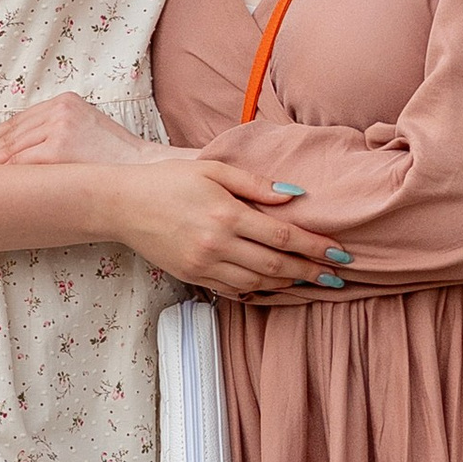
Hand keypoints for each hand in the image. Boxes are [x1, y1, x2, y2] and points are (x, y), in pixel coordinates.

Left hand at [0, 94, 163, 169]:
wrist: (143, 170)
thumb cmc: (116, 160)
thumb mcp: (86, 132)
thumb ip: (56, 133)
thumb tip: (19, 150)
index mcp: (64, 102)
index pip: (18, 120)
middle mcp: (59, 110)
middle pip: (11, 133)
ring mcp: (59, 127)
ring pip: (12, 148)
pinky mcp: (59, 148)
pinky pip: (21, 162)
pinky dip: (2, 172)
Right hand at [105, 155, 338, 297]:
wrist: (122, 205)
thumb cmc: (168, 181)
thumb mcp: (213, 170)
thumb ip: (255, 184)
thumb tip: (294, 195)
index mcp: (227, 215)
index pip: (283, 236)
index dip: (315, 246)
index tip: (340, 253)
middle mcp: (218, 245)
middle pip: (276, 265)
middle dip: (311, 272)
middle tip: (338, 277)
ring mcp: (204, 265)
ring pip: (257, 283)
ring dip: (289, 284)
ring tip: (312, 282)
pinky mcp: (193, 277)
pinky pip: (234, 290)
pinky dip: (259, 291)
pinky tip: (276, 287)